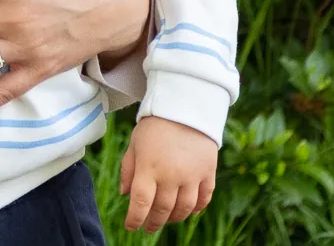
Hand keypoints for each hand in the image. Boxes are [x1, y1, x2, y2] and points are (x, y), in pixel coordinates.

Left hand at [119, 115, 215, 230]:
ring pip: (184, 209)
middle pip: (162, 210)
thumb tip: (125, 194)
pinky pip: (203, 199)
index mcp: (149, 168)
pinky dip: (196, 209)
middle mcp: (171, 175)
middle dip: (153, 222)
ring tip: (166, 219)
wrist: (186, 107)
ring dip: (174, 218)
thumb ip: (129, 169)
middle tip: (148, 227)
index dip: (134, 219)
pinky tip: (189, 211)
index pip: (140, 203)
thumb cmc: (155, 126)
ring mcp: (192, 176)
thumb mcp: (135, 144)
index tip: (130, 227)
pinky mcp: (208, 173)